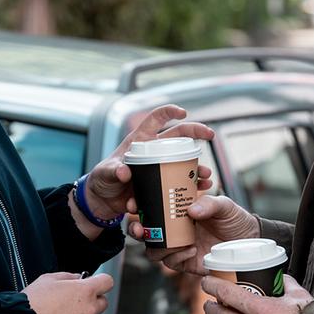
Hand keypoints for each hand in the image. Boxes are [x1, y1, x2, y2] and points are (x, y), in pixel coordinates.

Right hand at [23, 272, 113, 313]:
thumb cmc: (32, 303)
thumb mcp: (48, 279)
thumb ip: (68, 276)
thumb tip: (77, 278)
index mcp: (84, 291)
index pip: (107, 282)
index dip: (100, 281)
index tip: (95, 283)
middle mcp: (89, 310)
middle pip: (103, 303)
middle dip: (92, 300)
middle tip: (75, 301)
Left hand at [85, 105, 214, 220]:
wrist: (104, 201)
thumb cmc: (102, 179)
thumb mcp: (105, 173)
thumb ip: (113, 171)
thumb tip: (124, 172)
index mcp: (139, 140)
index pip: (155, 119)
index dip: (169, 112)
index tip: (184, 112)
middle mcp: (153, 150)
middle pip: (178, 136)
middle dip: (196, 132)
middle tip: (210, 135)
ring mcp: (159, 166)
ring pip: (183, 161)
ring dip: (197, 166)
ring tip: (206, 174)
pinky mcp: (161, 183)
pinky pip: (180, 183)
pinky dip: (191, 187)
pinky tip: (200, 192)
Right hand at [129, 193, 258, 275]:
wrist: (251, 243)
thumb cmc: (236, 219)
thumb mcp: (225, 206)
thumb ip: (210, 204)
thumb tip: (191, 209)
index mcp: (177, 211)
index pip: (151, 208)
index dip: (137, 206)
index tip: (133, 204)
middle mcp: (174, 229)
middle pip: (144, 231)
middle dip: (135, 230)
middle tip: (139, 228)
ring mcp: (178, 246)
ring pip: (153, 250)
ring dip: (157, 246)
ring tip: (176, 241)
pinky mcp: (185, 263)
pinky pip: (170, 263)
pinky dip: (176, 256)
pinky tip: (190, 249)